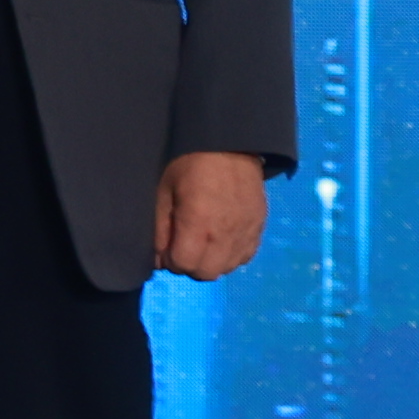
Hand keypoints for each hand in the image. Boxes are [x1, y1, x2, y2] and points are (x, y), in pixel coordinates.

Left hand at [153, 149, 272, 281]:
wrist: (229, 146)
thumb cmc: (189, 164)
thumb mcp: (164, 192)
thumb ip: (160, 228)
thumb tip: (158, 258)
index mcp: (199, 222)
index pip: (183, 264)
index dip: (169, 261)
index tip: (166, 248)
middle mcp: (226, 233)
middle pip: (206, 273)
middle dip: (189, 265)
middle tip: (182, 246)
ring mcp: (246, 231)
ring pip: (227, 268)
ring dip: (210, 261)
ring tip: (201, 242)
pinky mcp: (259, 227)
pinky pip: (245, 257)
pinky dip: (230, 255)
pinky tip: (220, 239)